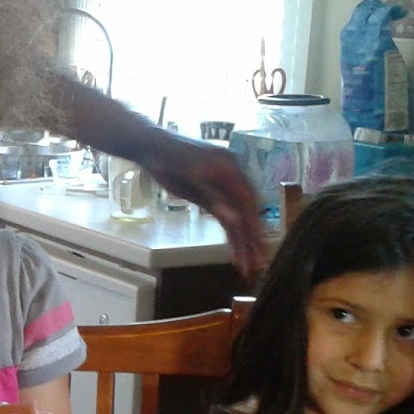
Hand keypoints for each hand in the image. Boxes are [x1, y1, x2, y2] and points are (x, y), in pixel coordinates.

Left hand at [138, 132, 268, 281]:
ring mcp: (223, 189)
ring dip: (242, 243)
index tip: (260, 246)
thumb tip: (234, 220)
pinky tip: (235, 252)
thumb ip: (212, 200)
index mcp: (232, 169)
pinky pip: (225, 218)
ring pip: (236, 219)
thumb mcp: (189, 180)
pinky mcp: (213, 198)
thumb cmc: (170, 159)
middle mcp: (233, 179)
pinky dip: (230, 235)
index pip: (248, 203)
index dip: (254, 226)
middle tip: (258, 264)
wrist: (153, 147)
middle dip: (252, 240)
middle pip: (246, 213)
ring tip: (248, 266)